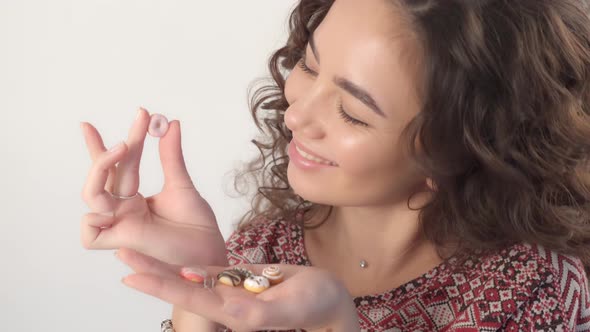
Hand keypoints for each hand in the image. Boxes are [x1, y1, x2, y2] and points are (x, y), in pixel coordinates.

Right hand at [80, 108, 226, 266]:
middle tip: (103, 126)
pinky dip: (94, 215)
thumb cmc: (198, 226)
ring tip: (122, 147)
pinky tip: (112, 201)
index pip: (119, 166)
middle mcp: (124, 210)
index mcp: (136, 198)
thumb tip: (170, 123)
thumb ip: (171, 156)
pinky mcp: (122, 242)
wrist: (209, 252)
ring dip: (101, 169)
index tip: (131, 115)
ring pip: (91, 196)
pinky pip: (90, 232)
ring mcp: (121, 225)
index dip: (117, 143)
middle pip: (101, 177)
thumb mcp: (182, 185)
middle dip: (101, 149)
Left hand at [115, 248, 359, 331]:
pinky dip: (189, 267)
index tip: (131, 275)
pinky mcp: (240, 284)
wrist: (329, 298)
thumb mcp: (289, 308)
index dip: (160, 286)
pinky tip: (172, 262)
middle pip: (181, 287)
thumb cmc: (316, 305)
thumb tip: (226, 309)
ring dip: (163, 268)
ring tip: (136, 254)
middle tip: (122, 255)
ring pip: (191, 279)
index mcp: (234, 314)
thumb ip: (256, 310)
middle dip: (151, 273)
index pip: (190, 297)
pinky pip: (210, 274)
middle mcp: (226, 306)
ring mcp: (231, 294)